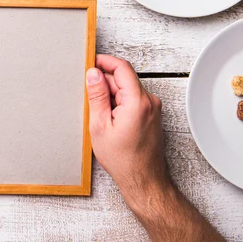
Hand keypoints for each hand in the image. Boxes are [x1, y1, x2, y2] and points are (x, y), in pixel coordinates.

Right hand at [86, 55, 223, 240]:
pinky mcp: (152, 114)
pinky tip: (110, 120)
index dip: (104, 61)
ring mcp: (153, 108)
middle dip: (105, 83)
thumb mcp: (100, 125)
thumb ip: (97, 95)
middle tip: (89, 98)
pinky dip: (119, 104)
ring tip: (101, 116)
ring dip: (111, 95)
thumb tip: (93, 73)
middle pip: (123, 78)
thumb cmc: (122, 159)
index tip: (90, 62)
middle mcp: (150, 101)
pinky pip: (132, 99)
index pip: (122, 67)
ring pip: (127, 89)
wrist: (143, 179)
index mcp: (138, 101)